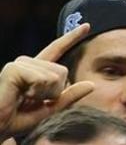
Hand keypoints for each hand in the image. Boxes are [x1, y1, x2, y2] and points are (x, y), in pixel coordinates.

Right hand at [0, 23, 95, 137]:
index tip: (87, 25)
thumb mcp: (51, 108)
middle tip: (32, 101)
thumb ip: (70, 97)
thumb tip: (91, 84)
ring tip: (24, 99)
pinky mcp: (13, 69)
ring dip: (44, 94)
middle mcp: (28, 63)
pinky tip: (20, 96)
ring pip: (54, 76)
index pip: (57, 50)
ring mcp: (19, 64)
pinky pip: (42, 80)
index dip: (72, 38)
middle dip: (55, 92)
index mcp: (37, 70)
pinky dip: (37, 93)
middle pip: (63, 71)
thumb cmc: (18, 119)